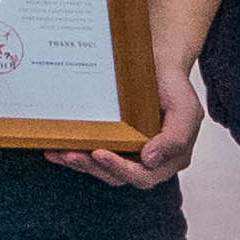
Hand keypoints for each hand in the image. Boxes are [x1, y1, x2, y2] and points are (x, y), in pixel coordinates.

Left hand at [45, 54, 211, 191]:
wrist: (158, 63)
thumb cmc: (173, 85)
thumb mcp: (185, 108)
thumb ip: (176, 137)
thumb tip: (150, 160)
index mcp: (171, 158)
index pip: (145, 175)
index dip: (121, 168)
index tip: (100, 153)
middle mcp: (149, 160)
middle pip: (119, 176)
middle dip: (93, 167)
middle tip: (72, 153)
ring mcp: (129, 153)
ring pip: (101, 169)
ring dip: (79, 164)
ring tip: (60, 152)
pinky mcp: (112, 144)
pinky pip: (91, 156)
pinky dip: (73, 155)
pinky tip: (54, 150)